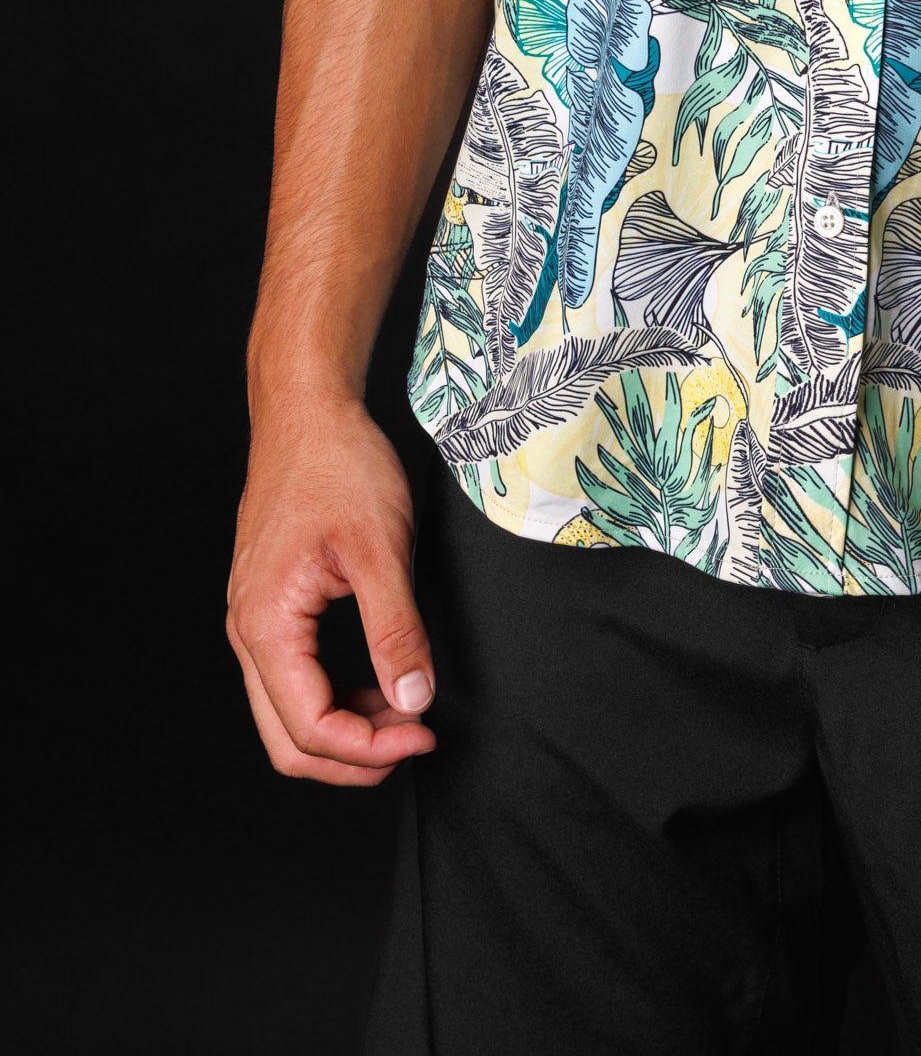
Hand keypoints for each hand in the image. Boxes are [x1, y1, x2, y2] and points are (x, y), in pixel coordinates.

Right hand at [227, 398, 436, 785]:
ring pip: (287, 714)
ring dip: (346, 729)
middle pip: (288, 740)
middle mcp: (248, 632)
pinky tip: (379, 682)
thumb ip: (396, 629)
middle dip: (354, 757)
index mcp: (266, 625)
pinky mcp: (270, 607)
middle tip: (415, 741)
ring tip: (406, 712)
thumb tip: (413, 699)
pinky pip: (293, 678)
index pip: (310, 727)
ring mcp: (254, 620)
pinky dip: (336, 697)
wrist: (307, 414)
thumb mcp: (381, 548)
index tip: (423, 736)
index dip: (370, 748)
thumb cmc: (338, 466)